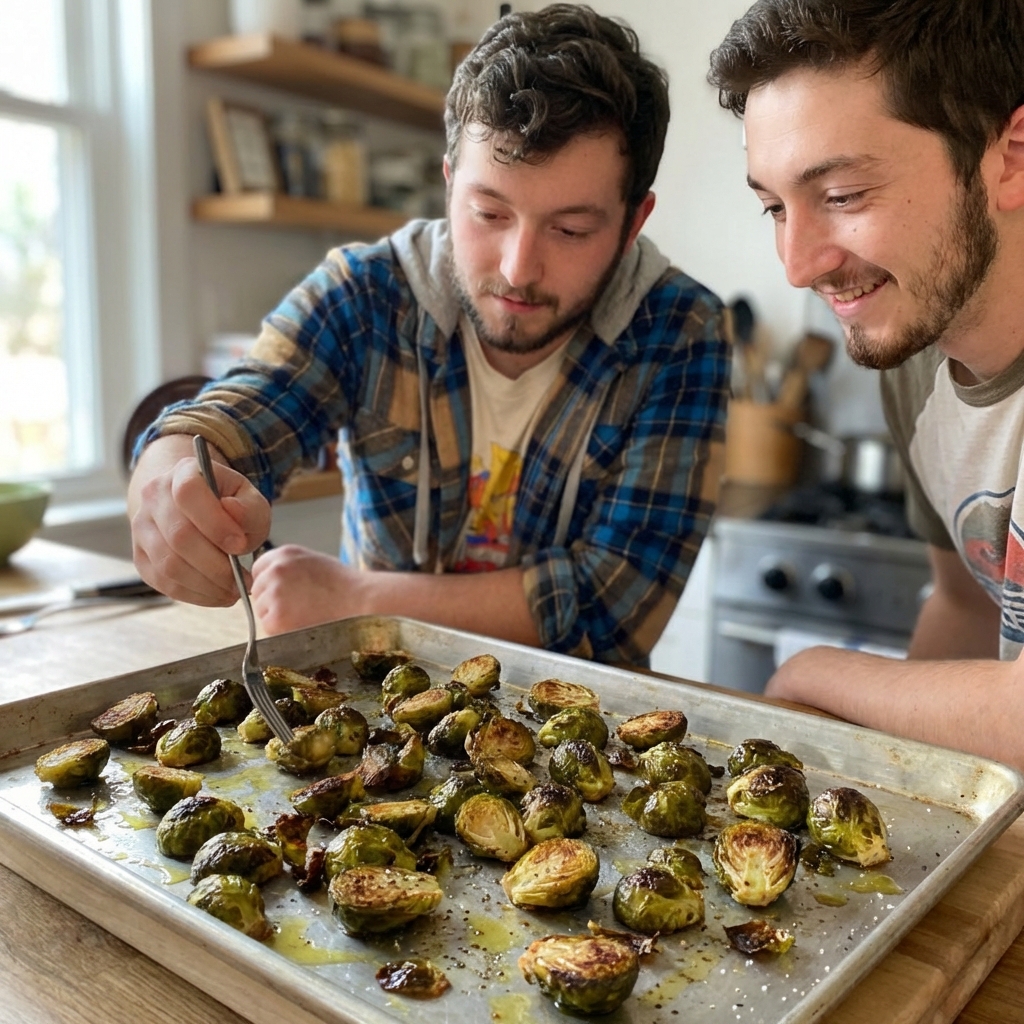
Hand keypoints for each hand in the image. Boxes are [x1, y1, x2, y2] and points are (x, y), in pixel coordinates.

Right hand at [128, 434, 271, 605]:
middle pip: (179, 536)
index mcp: (182, 473)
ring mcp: (141, 528)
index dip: (215, 523)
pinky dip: (194, 594)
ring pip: (169, 564)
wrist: (192, 505)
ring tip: (233, 590)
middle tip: (243, 579)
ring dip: (206, 585)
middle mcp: (153, 497)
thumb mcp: (248, 498)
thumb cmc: (226, 502)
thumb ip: (249, 507)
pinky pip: (163, 583)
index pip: (188, 493)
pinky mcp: (140, 557)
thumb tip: (233, 512)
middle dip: (216, 565)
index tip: (240, 545)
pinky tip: (217, 594)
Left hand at [251, 545, 368, 633]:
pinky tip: (303, 624)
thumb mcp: (313, 561)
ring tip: (304, 615)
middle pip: (258, 591)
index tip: (283, 592)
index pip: (258, 569)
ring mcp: (274, 594)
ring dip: (277, 616)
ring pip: (262, 611)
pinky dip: (282, 631)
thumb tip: (270, 581)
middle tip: (298, 607)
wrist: (359, 601)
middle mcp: (275, 571)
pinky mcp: (276, 618)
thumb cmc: (344, 585)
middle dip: (272, 601)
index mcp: (284, 554)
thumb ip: (288, 567)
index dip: (270, 583)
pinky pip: (268, 627)